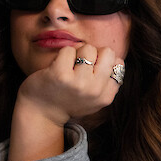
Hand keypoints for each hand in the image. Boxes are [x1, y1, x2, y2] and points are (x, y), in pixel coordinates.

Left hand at [9, 45, 123, 160]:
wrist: (41, 112)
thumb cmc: (69, 99)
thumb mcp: (94, 99)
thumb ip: (107, 82)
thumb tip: (116, 59)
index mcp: (106, 96)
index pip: (119, 63)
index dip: (104, 61)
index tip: (92, 71)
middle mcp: (95, 91)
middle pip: (107, 52)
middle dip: (94, 54)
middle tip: (81, 66)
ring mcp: (78, 83)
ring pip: (88, 48)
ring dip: (77, 53)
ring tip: (69, 67)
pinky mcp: (60, 75)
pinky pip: (68, 50)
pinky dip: (62, 55)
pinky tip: (57, 67)